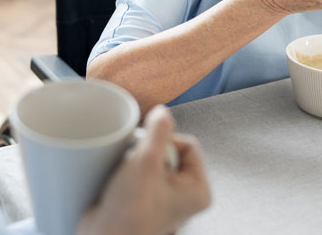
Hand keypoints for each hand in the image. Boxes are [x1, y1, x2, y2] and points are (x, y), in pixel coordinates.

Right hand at [77, 105, 210, 234]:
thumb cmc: (126, 212)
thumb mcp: (146, 162)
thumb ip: (158, 131)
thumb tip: (162, 111)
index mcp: (199, 190)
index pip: (188, 144)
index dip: (165, 143)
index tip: (147, 159)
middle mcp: (187, 195)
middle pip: (171, 149)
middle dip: (149, 152)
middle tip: (135, 168)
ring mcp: (168, 196)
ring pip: (156, 157)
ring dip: (138, 159)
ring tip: (127, 174)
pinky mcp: (150, 197)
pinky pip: (145, 168)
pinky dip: (132, 167)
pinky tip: (122, 177)